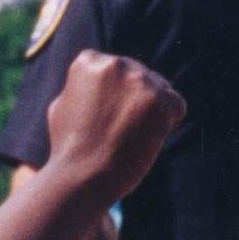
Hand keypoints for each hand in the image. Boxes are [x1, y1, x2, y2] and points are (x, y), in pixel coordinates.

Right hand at [45, 50, 185, 202]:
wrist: (80, 178)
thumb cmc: (68, 149)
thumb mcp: (63, 106)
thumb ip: (83, 86)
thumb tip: (99, 71)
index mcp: (88, 61)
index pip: (114, 71)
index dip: (109, 98)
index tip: (98, 120)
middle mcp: (115, 64)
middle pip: (139, 77)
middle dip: (132, 102)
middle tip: (114, 133)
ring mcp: (141, 81)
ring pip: (159, 90)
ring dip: (149, 113)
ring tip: (127, 137)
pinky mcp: (161, 101)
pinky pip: (176, 106)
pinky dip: (166, 124)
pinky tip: (145, 140)